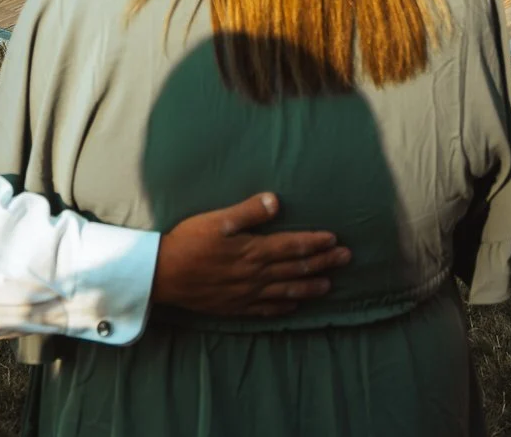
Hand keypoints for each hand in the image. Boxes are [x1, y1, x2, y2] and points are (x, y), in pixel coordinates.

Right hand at [149, 193, 350, 317]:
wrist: (164, 274)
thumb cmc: (189, 241)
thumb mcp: (217, 220)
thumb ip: (248, 211)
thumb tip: (276, 201)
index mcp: (253, 250)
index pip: (293, 246)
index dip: (315, 243)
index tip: (335, 240)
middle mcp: (255, 274)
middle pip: (296, 268)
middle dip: (323, 263)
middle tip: (346, 259)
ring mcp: (247, 293)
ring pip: (286, 290)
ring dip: (310, 286)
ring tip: (329, 285)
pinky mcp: (236, 306)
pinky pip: (267, 309)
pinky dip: (284, 306)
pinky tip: (294, 305)